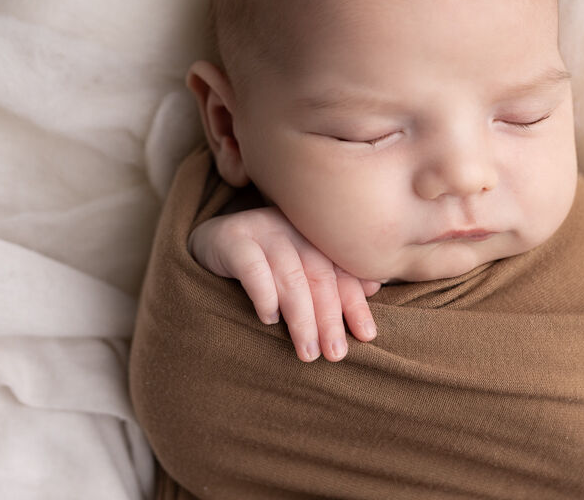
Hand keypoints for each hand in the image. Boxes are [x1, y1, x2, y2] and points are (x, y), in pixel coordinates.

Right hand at [188, 207, 381, 361]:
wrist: (209, 243)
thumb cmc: (264, 264)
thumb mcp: (299, 269)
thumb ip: (332, 278)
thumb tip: (374, 289)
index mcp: (315, 235)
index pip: (341, 272)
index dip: (355, 304)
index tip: (367, 335)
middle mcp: (294, 228)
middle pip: (319, 276)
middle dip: (330, 318)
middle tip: (335, 354)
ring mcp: (262, 229)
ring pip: (290, 276)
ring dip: (302, 318)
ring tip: (307, 352)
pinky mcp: (232, 239)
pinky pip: (253, 268)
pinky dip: (265, 295)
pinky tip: (269, 320)